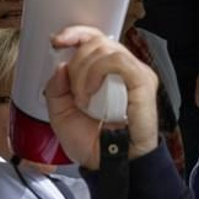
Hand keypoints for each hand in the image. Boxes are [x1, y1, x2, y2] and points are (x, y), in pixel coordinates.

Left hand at [45, 26, 158, 169]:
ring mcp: (135, 73)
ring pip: (105, 48)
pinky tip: (91, 94)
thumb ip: (56, 89)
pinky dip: (98, 73)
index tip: (56, 42)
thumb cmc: (92, 144)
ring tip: (83, 98)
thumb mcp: (61, 115)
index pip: (94, 38)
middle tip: (74, 92)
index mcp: (106, 73)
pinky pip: (118, 61)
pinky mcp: (143, 81)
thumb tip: (60, 66)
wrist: (109, 165)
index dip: (76, 34)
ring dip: (84, 72)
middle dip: (76, 63)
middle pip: (96, 41)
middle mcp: (123, 69)